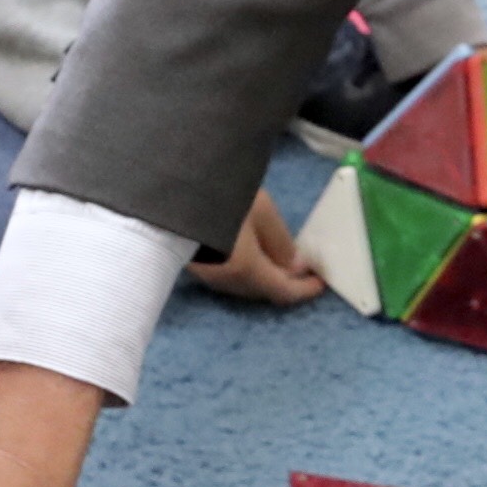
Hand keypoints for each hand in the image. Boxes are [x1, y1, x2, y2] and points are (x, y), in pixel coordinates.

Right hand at [183, 188, 323, 306]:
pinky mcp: (194, 266)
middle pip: (263, 291)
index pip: (283, 292)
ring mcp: (208, 276)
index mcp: (247, 270)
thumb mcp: (260, 210)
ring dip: (264, 275)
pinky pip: (229, 276)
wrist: (166, 194)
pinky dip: (246, 269)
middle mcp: (227, 281)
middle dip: (285, 281)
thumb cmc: (219, 197)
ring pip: (245, 285)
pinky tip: (249, 251)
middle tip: (301, 264)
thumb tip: (295, 265)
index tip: (320, 282)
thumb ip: (280, 241)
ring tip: (276, 254)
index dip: (305, 290)